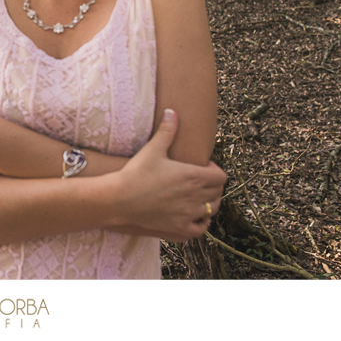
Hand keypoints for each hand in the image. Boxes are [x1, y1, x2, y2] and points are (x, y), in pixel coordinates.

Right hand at [117, 109, 226, 240]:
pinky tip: (193, 216)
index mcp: (193, 176)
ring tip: (196, 197)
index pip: (221, 176)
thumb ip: (167, 131)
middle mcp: (196, 197)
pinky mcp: (180, 229)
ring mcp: (189, 215)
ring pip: (212, 210)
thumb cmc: (136, 173)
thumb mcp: (153, 149)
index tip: (202, 168)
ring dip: (208, 203)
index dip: (214, 171)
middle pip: (218, 193)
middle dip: (212, 186)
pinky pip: (200, 228)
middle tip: (198, 181)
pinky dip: (200, 222)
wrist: (119, 200)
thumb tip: (172, 112)